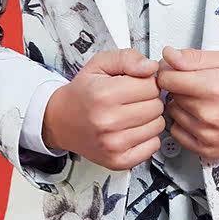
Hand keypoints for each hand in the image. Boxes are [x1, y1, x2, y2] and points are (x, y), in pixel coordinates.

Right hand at [42, 48, 165, 169]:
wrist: (61, 121)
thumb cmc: (83, 92)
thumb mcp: (100, 64)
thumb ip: (127, 58)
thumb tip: (151, 67)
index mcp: (104, 94)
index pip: (151, 85)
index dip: (146, 81)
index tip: (135, 84)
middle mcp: (107, 122)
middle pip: (156, 106)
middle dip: (149, 99)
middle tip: (132, 99)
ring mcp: (113, 144)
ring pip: (157, 125)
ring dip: (149, 118)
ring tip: (132, 113)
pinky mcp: (117, 161)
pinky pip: (152, 146)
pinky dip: (147, 137)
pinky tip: (133, 129)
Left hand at [156, 45, 218, 159]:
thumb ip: (194, 58)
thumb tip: (167, 55)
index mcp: (214, 87)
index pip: (168, 79)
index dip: (169, 70)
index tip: (177, 70)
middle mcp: (210, 115)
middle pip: (171, 96)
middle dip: (179, 86)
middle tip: (199, 83)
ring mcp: (209, 136)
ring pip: (173, 115)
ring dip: (181, 105)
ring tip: (203, 99)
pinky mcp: (210, 150)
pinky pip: (178, 134)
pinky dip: (184, 124)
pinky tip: (201, 115)